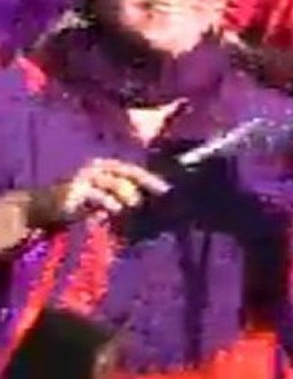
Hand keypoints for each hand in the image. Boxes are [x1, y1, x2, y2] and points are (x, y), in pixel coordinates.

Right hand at [56, 158, 170, 218]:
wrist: (40, 208)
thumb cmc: (76, 204)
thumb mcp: (101, 199)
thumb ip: (120, 198)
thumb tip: (145, 204)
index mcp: (106, 167)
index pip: (134, 171)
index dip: (151, 179)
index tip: (167, 189)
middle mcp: (98, 167)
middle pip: (129, 173)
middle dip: (146, 184)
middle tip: (159, 195)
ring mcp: (86, 176)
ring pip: (116, 183)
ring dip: (127, 196)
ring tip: (132, 206)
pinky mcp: (76, 189)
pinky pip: (99, 196)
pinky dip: (109, 204)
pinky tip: (115, 211)